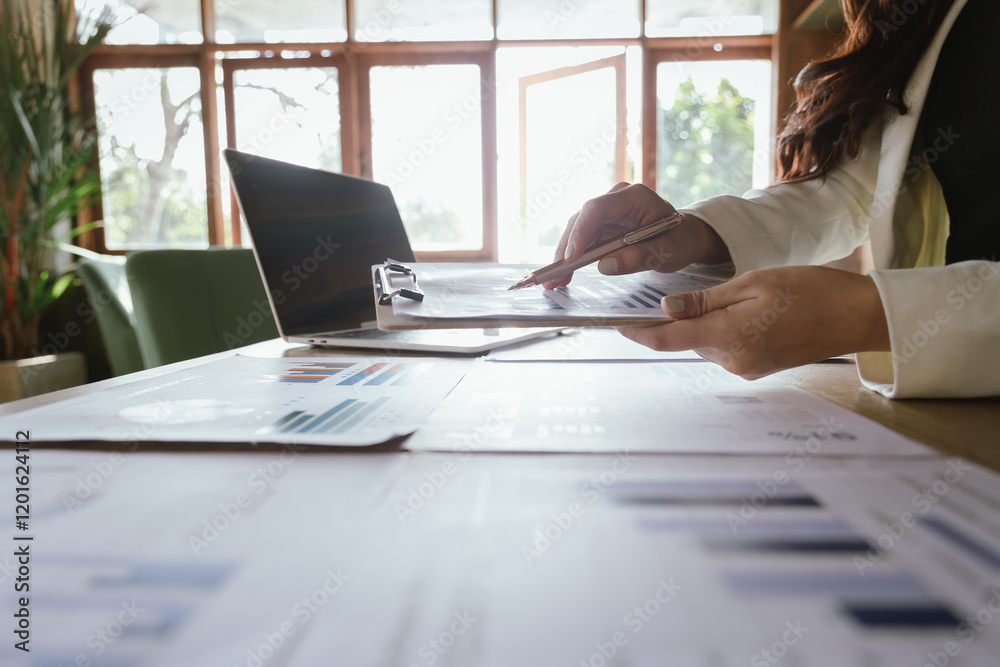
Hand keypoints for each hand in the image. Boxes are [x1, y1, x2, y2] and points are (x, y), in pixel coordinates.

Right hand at [545, 182, 729, 288]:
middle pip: (582, 220)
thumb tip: (605, 266)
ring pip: (578, 232)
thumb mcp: (666, 252)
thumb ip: (638, 258)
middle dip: (567, 249)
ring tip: (555, 281)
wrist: (686, 238)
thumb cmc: (680, 241)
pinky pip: (583, 241)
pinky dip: (574, 259)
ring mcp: (608, 212)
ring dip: (566, 257)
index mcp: (634, 197)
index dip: (580, 231)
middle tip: (554, 276)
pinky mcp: (603, 226)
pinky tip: (564, 276)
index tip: (571, 257)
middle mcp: (616, 200)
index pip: (597, 208)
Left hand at [617, 266, 890, 379]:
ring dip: (706, 324)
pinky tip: (748, 311)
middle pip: (687, 340)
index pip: (667, 340)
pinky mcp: (757, 369)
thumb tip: (667, 308)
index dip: (637, 333)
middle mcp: (732, 361)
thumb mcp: (753, 284)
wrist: (856, 317)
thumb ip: (706, 299)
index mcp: (728, 337)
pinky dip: (725, 331)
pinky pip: (727, 348)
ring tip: (735, 297)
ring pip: (707, 343)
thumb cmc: (810, 291)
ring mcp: (746, 369)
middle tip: (685, 292)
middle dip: (680, 320)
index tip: (617, 324)